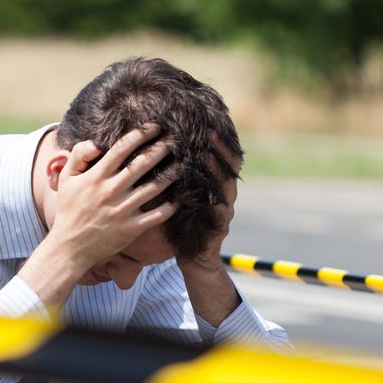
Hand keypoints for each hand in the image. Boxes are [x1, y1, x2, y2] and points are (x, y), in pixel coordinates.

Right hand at [37, 124, 178, 280]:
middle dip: (161, 148)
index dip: (140, 134)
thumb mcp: (65, 179)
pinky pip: (156, 215)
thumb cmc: (69, 210)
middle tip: (176, 139)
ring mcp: (122, 210)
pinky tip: (180, 198)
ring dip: (171, 174)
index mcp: (96, 177)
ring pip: (154, 187)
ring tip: (183, 163)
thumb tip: (97, 143)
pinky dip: (171, 207)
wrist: (69, 247)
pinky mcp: (131, 228)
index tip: (155, 127)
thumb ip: (78, 156)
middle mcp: (111, 191)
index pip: (122, 149)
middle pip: (142, 164)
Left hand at [177, 141, 241, 322]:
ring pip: (225, 186)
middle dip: (219, 149)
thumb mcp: (181, 198)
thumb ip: (177, 178)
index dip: (215, 141)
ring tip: (205, 155)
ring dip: (216, 170)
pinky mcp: (220, 229)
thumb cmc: (183, 226)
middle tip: (208, 131)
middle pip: (227, 167)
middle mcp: (224, 195)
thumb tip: (155, 153)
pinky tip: (205, 192)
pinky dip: (213, 201)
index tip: (204, 123)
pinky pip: (219, 212)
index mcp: (215, 186)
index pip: (219, 157)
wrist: (194, 259)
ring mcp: (225, 211)